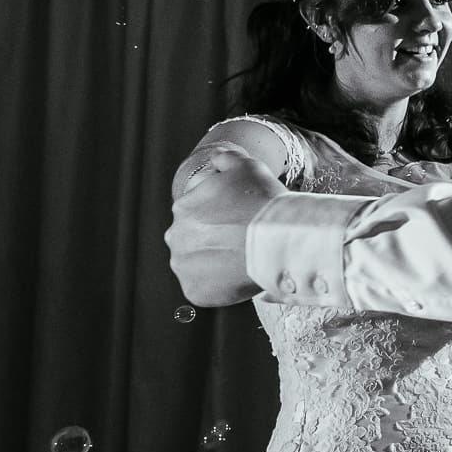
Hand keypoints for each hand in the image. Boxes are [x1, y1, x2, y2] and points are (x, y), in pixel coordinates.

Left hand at [166, 144, 282, 305]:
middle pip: (196, 241)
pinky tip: (239, 278)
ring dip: (216, 265)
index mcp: (183, 207)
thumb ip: (226, 159)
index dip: (223, 218)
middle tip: (243, 242)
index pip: (200, 215)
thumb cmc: (263, 201)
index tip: (241, 222)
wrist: (277, 238)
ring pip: (198, 266)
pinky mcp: (194, 291)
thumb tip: (217, 160)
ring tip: (243, 262)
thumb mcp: (246, 166)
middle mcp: (175, 236)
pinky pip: (205, 289)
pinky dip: (219, 286)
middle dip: (216, 242)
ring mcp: (183, 266)